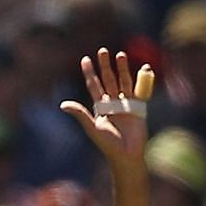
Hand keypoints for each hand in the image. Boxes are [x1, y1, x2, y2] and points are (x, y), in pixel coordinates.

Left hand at [60, 46, 153, 168]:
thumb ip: (80, 114)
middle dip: (105, 66)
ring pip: (123, 82)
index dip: (90, 73)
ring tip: (120, 54)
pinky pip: (139, 89)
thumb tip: (63, 104)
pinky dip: (141, 78)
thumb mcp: (92, 127)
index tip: (85, 60)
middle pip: (108, 80)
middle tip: (102, 50)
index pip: (93, 86)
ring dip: (121, 68)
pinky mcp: (138, 107)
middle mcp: (112, 104)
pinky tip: (142, 66)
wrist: (127, 154)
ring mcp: (125, 104)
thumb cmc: (108, 144)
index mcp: (99, 108)